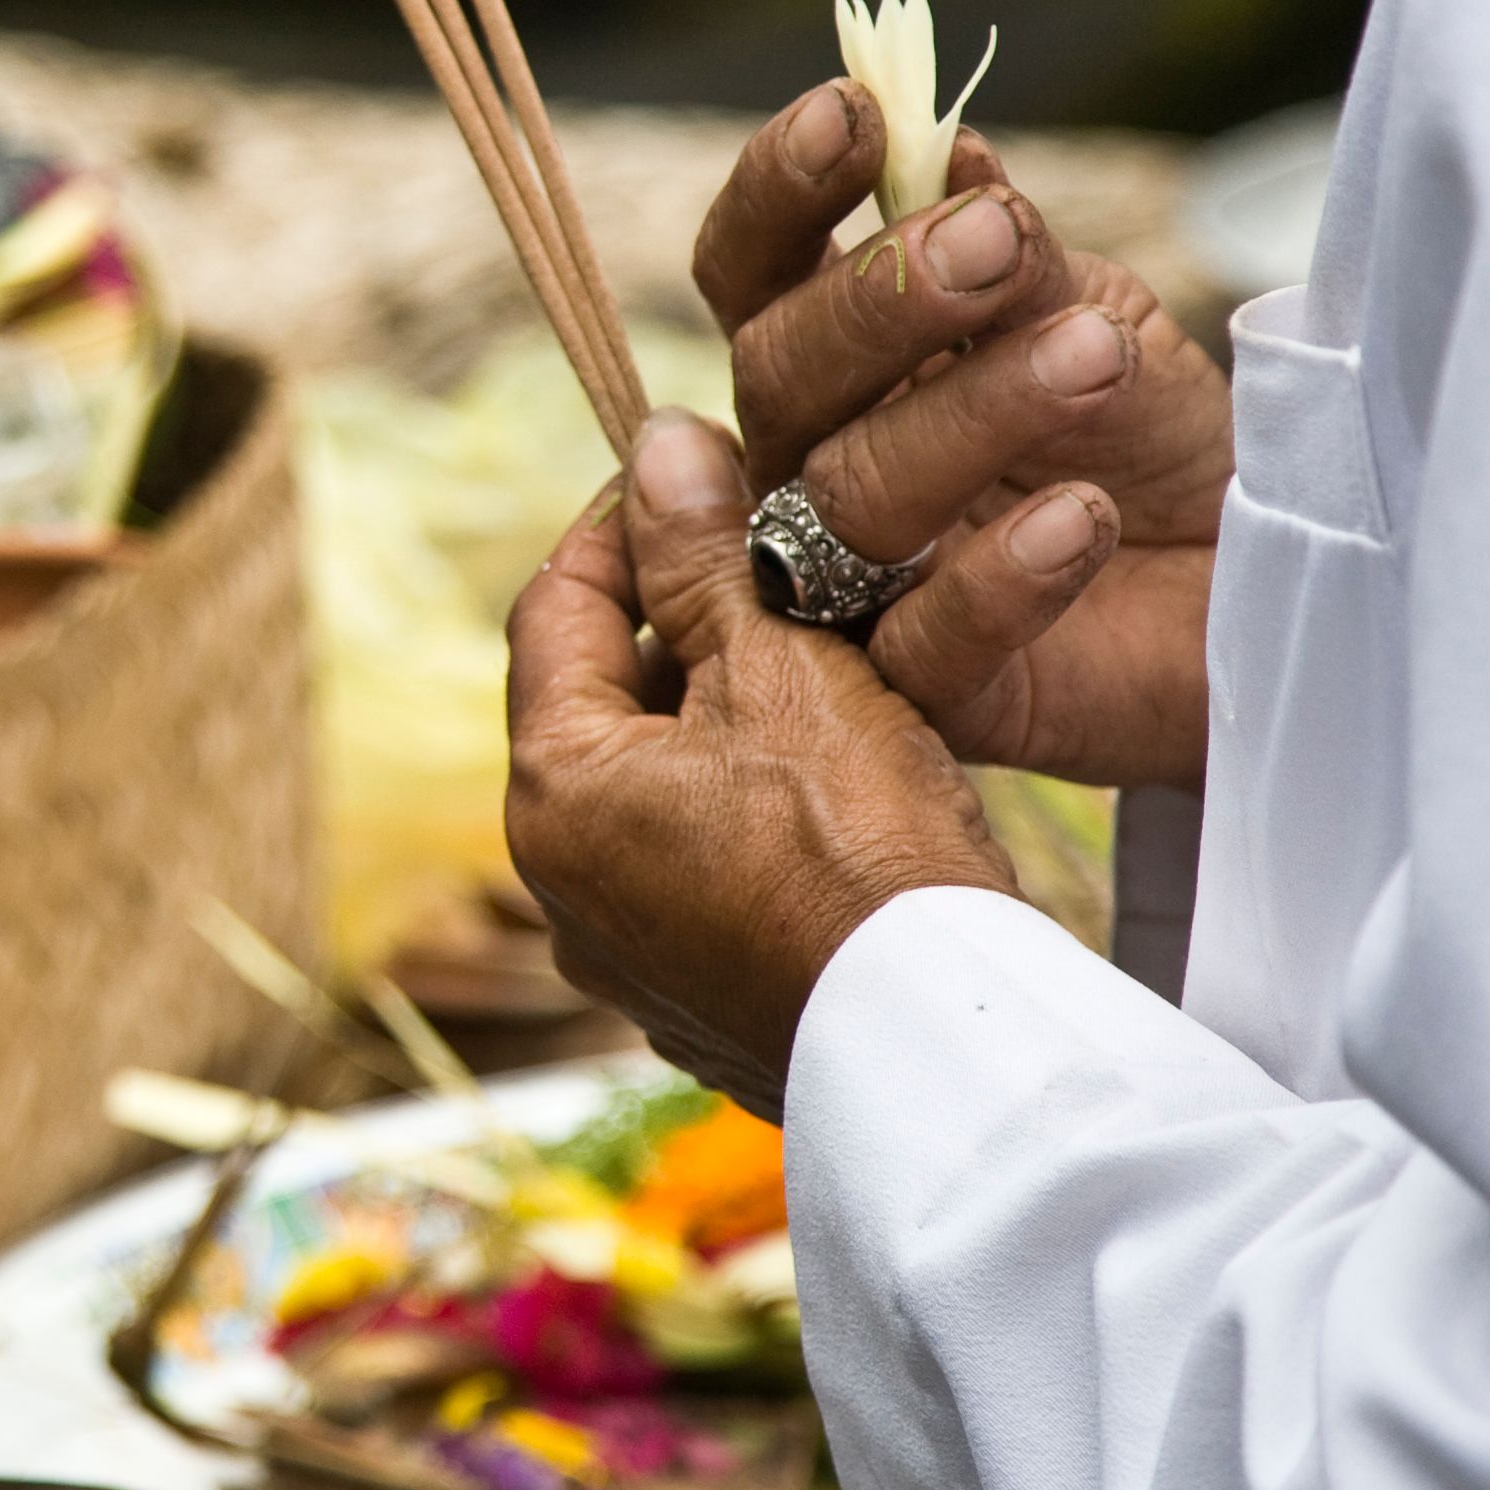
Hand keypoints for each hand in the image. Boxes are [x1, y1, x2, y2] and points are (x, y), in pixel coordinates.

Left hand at [507, 412, 1060, 1118]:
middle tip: (770, 565)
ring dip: (720, 720)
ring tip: (819, 664)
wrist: (937, 1045)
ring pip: (655, 790)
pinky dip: (747, 813)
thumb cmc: (858, 848)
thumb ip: (706, 556)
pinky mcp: (697, 1004)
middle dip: (680, 625)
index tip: (691, 480)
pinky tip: (834, 786)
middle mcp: (560, 885)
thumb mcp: (781, 667)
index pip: (553, 608)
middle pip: (600, 703)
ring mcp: (625, 957)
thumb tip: (661, 444)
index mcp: (552, 790)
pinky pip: (700, 871)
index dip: (620, 527)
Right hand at [695, 80, 1230, 789]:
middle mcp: (811, 463)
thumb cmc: (1151, 438)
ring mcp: (853, 583)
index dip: (779, 192)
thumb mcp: (1098, 320)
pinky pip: (923, 641)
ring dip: (964, 415)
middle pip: (776, 374)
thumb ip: (1019, 262)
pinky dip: (998, 576)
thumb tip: (944, 152)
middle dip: (880, 301)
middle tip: (999, 246)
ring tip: (1093, 356)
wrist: (1259, 584)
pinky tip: (1080, 517)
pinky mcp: (926, 697)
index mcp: (834, 358)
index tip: (852, 112)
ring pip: (842, 500)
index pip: (751, 270)